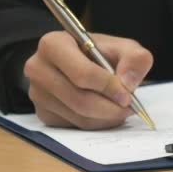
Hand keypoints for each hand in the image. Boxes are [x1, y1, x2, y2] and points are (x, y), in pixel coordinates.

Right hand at [24, 31, 152, 129]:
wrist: (84, 63)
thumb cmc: (101, 54)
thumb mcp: (124, 47)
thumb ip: (135, 58)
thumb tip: (127, 83)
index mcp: (53, 44)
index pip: (82, 74)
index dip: (109, 87)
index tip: (127, 95)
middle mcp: (37, 68)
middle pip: (80, 100)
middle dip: (110, 108)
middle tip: (129, 107)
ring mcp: (37, 93)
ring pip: (79, 117)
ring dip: (106, 118)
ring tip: (120, 108)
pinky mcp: (43, 114)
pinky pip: (75, 126)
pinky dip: (97, 123)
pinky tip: (105, 112)